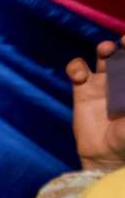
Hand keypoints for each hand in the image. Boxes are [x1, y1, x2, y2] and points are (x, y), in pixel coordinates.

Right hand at [66, 39, 124, 173]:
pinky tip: (79, 76)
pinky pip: (78, 71)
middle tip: (124, 42)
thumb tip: (121, 76)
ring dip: (104, 49)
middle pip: (123, 51)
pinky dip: (76, 68)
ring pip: (104, 56)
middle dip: (124, 42)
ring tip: (105, 51)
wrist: (107, 156)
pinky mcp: (83, 91)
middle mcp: (123, 78)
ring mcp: (103, 83)